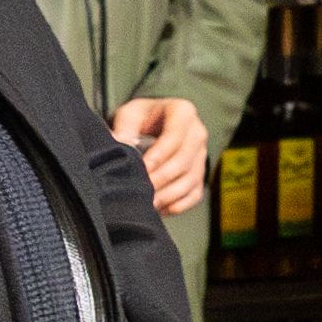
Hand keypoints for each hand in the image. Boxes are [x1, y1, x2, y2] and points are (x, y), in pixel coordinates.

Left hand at [110, 94, 209, 215]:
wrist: (156, 124)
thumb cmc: (141, 118)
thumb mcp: (130, 114)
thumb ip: (125, 128)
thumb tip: (119, 144)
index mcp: (183, 112)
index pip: (174, 137)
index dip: (158, 156)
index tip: (141, 170)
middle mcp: (198, 133)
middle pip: (184, 162)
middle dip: (161, 179)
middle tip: (140, 191)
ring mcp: (202, 156)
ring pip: (190, 180)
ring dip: (169, 195)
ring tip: (147, 204)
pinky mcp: (200, 174)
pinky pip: (194, 194)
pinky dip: (178, 205)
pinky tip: (159, 209)